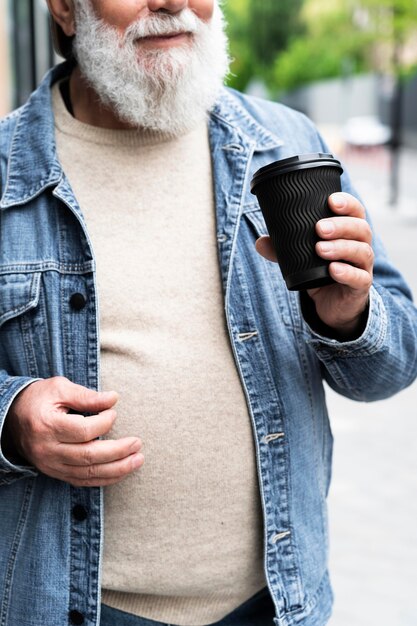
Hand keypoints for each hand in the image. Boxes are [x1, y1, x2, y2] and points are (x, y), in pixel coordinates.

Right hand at [4, 377, 143, 485]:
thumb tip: (113, 399)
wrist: (12, 420)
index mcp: (48, 425)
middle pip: (88, 456)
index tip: (114, 413)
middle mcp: (48, 449)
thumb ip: (87, 395)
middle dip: (118, 451)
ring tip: (138, 460)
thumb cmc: (39, 399)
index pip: (83, 430)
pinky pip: (83, 482)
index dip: (104, 422)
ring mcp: (51, 465)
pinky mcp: (55, 473)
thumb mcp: (60, 388)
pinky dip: (105, 479)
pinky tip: (122, 472)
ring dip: (117, 469)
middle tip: (137, 443)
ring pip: (88, 473)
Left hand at [255, 192, 373, 336]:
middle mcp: (361, 246)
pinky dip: (347, 273)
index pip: (355, 212)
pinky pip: (360, 278)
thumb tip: (260, 242)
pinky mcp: (360, 287)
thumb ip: (284, 249)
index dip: (347, 204)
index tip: (331, 200)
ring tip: (320, 249)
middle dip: (340, 226)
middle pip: (360, 229)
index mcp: (350, 233)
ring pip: (361, 251)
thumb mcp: (303, 259)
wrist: (335, 305)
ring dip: (341, 248)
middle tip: (319, 228)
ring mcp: (363, 267)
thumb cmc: (322, 273)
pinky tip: (333, 270)